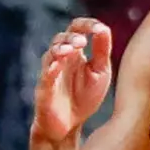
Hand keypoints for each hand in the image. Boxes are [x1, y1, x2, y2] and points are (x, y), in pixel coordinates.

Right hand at [33, 18, 113, 142]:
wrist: (70, 125)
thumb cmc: (84, 96)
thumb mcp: (99, 72)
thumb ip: (101, 51)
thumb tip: (104, 28)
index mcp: (75, 53)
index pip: (76, 30)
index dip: (86, 25)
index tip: (100, 29)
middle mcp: (61, 59)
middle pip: (60, 39)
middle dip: (71, 38)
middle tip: (83, 42)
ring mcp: (51, 73)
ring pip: (50, 55)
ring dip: (60, 50)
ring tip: (71, 50)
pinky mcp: (44, 89)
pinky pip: (45, 76)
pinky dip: (50, 69)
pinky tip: (57, 65)